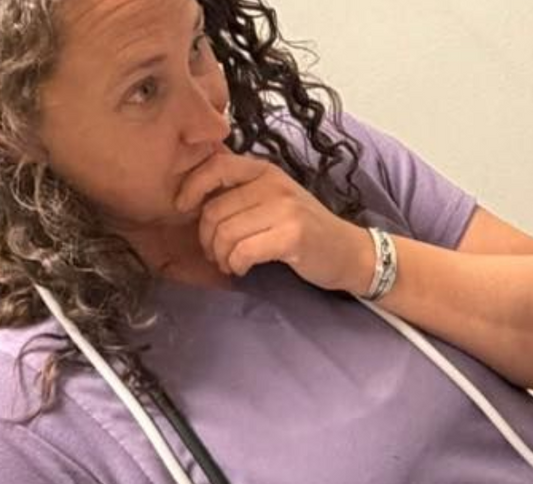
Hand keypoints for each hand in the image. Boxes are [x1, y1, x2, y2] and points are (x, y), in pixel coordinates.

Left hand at [177, 148, 373, 292]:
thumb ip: (242, 190)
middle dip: (207, 238)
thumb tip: (195, 191)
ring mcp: (285, 209)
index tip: (183, 208)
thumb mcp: (275, 198)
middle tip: (215, 253)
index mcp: (265, 170)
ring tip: (229, 263)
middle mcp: (274, 184)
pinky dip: (236, 264)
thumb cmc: (307, 229)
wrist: (350, 253)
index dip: (190, 187)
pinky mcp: (292, 236)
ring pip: (226, 233)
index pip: (214, 166)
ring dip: (220, 255)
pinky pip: (243, 251)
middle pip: (214, 209)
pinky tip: (242, 268)